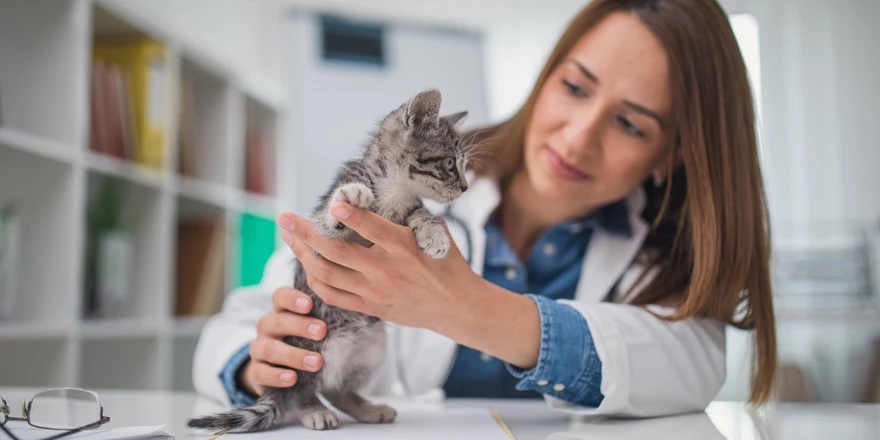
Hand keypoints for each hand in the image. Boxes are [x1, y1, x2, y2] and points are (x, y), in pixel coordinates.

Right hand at [239, 287, 327, 396]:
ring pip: (271, 349)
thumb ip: (323, 322)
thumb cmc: (301, 342)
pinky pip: (262, 372)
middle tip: (322, 332)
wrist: (274, 370)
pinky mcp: (256, 371)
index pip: (280, 296)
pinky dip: (277, 376)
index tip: (309, 304)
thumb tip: (358, 320)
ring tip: (316, 362)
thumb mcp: (309, 329)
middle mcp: (267, 326)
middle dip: (300, 326)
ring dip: (294, 355)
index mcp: (281, 311)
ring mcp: (259, 348)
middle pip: (278, 321)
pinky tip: (292, 378)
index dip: (292, 298)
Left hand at [277, 203, 479, 336]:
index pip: (372, 229)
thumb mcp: (434, 233)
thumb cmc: (447, 264)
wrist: (456, 306)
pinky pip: (333, 295)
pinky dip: (315, 280)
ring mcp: (375, 291)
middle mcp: (385, 270)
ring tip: (289, 238)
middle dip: (305, 233)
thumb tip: (385, 195)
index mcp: (404, 247)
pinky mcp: (370, 307)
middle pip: (336, 252)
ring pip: (327, 274)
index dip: (351, 215)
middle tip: (285, 217)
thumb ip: (408, 216)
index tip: (333, 203)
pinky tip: (306, 264)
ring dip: (303, 254)